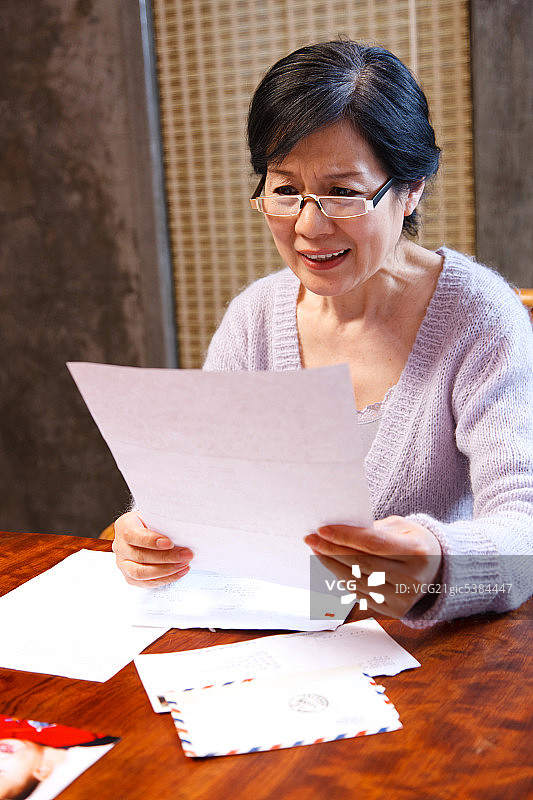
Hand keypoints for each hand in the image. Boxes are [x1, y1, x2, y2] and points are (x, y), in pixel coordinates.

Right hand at [112, 511, 193, 587]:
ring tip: (184, 564)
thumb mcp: (156, 516)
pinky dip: (166, 578)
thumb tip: (182, 530)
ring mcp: (123, 564)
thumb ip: (164, 522)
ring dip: (166, 571)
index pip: (132, 534)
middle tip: (186, 555)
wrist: (148, 531)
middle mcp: (120, 546)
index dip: (151, 540)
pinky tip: (180, 571)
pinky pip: (147, 583)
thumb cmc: (154, 522)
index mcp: (124, 526)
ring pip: (141, 573)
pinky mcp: (131, 578)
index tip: (170, 543)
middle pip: (140, 556)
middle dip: (166, 557)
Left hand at [304, 515, 441, 617]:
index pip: (374, 544)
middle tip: (312, 538)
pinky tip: (331, 566)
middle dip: (332, 550)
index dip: (345, 536)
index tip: (322, 529)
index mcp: (417, 552)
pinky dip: (342, 579)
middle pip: (361, 564)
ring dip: (331, 565)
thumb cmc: (415, 542)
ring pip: (357, 581)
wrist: (438, 569)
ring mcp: (403, 598)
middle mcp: (412, 578)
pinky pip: (360, 594)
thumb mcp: (402, 526)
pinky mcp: (394, 610)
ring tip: (317, 550)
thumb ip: (374, 529)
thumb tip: (339, 531)